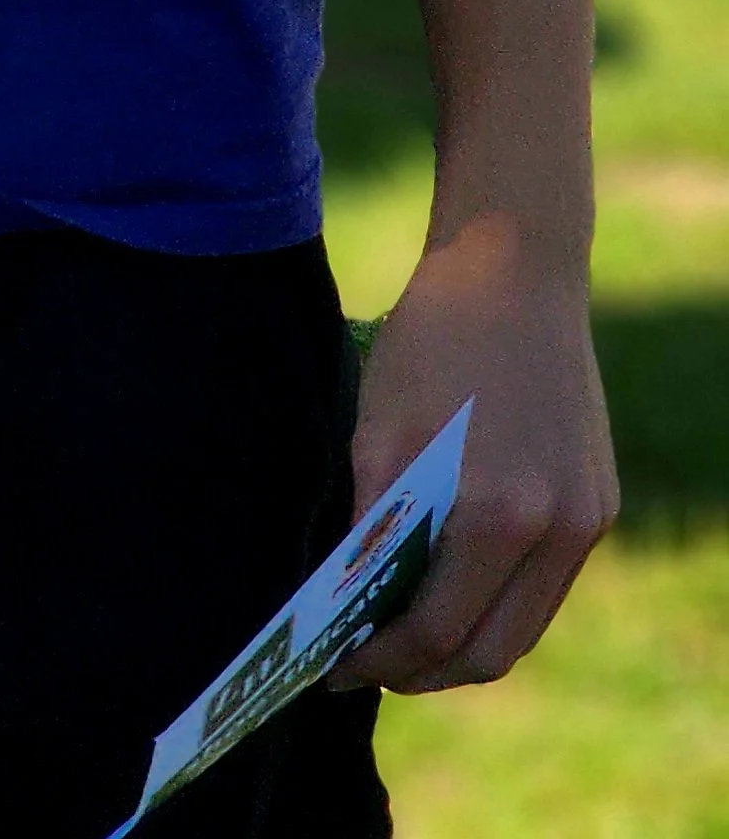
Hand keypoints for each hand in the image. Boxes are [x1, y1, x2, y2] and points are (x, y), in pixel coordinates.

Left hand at [330, 221, 616, 694]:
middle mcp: (557, 530)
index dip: (380, 662)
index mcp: (498, 514)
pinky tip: (453, 578)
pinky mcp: (599, 503)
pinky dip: (498, 600)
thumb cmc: (435, 338)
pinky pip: (545, 585)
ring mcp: (587, 520)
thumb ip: (369, 528)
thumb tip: (344, 606)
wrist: (516, 263)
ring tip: (405, 629)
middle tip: (368, 663)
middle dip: (422, 671)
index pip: (436, 633)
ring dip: (463, 643)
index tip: (335, 666)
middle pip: (488, 654)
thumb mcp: (379, 430)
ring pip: (522, 628)